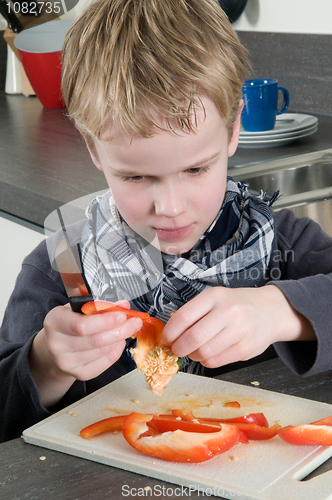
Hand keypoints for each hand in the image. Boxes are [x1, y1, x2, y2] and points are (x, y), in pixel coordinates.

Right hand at [29, 301, 141, 406]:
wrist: (57, 344)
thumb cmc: (70, 321)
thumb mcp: (78, 307)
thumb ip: (99, 304)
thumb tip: (123, 306)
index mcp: (55, 322)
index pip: (82, 325)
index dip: (105, 321)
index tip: (122, 315)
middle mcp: (57, 344)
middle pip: (96, 340)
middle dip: (120, 330)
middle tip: (135, 322)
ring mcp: (66, 362)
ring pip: (102, 351)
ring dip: (119, 339)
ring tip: (126, 329)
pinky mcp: (78, 373)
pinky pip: (104, 363)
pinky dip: (116, 351)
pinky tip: (118, 342)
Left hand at [162, 286, 314, 368]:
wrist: (271, 310)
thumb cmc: (237, 304)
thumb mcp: (216, 298)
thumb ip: (194, 312)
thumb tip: (170, 331)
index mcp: (215, 297)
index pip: (184, 316)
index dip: (170, 332)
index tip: (165, 339)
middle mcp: (228, 312)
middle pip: (193, 338)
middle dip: (178, 348)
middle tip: (176, 349)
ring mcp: (239, 331)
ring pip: (204, 353)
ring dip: (192, 355)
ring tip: (193, 351)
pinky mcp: (245, 349)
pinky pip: (216, 361)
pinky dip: (206, 361)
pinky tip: (207, 353)